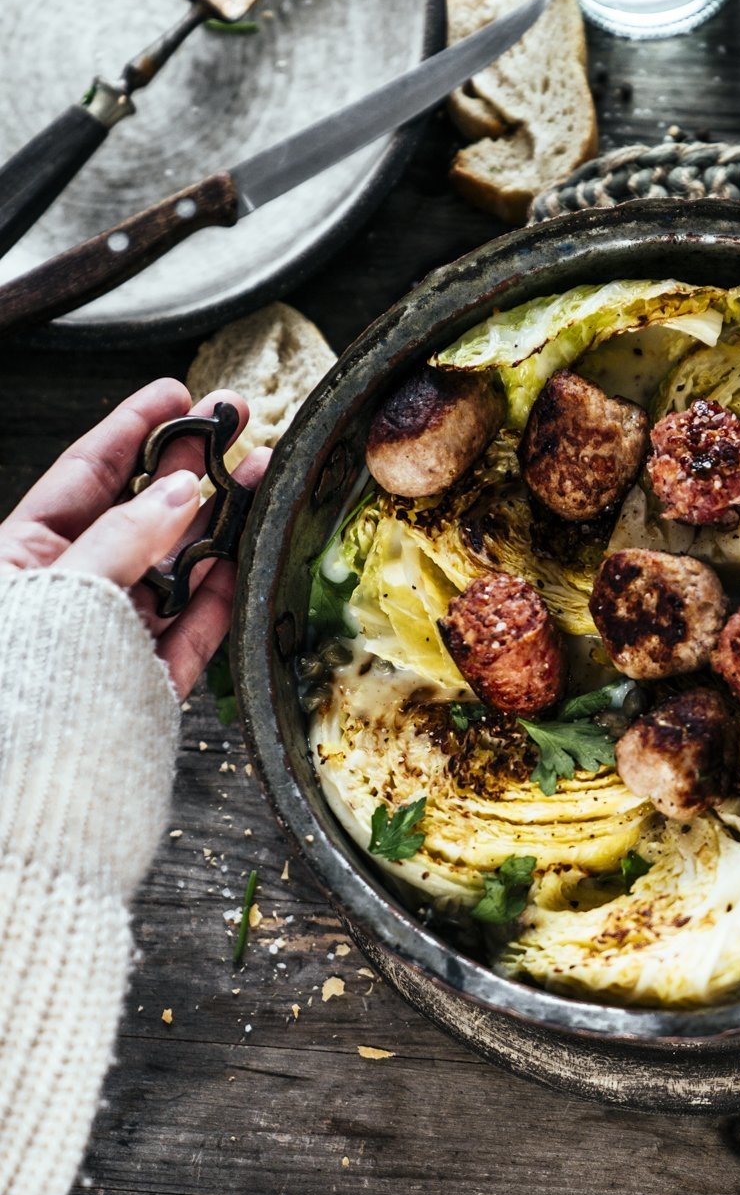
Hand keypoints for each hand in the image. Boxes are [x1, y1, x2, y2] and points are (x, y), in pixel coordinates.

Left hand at [0, 378, 268, 698]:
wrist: (24, 801)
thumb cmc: (17, 687)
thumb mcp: (66, 588)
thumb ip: (127, 537)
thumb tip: (181, 493)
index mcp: (20, 558)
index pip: (84, 475)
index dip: (132, 430)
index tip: (175, 394)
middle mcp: (65, 592)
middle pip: (136, 515)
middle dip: (189, 468)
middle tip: (235, 424)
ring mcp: (107, 636)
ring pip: (173, 567)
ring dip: (219, 522)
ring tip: (260, 478)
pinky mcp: (145, 681)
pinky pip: (191, 628)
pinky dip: (221, 591)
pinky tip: (246, 554)